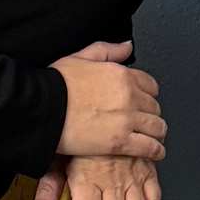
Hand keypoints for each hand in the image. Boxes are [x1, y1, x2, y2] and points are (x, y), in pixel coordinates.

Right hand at [49, 38, 164, 161]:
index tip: (143, 103)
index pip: (150, 86)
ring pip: (157, 127)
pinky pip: (149, 147)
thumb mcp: (80, 58)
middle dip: (151, 115)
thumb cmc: (54, 85)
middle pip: (154, 107)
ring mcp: (126, 119)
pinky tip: (154, 153)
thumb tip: (127, 47)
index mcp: (121, 75)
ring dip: (156, 134)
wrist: (42, 108)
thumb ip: (108, 51)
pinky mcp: (120, 142)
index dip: (147, 95)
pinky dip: (155, 151)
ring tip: (152, 139)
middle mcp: (128, 95)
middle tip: (144, 123)